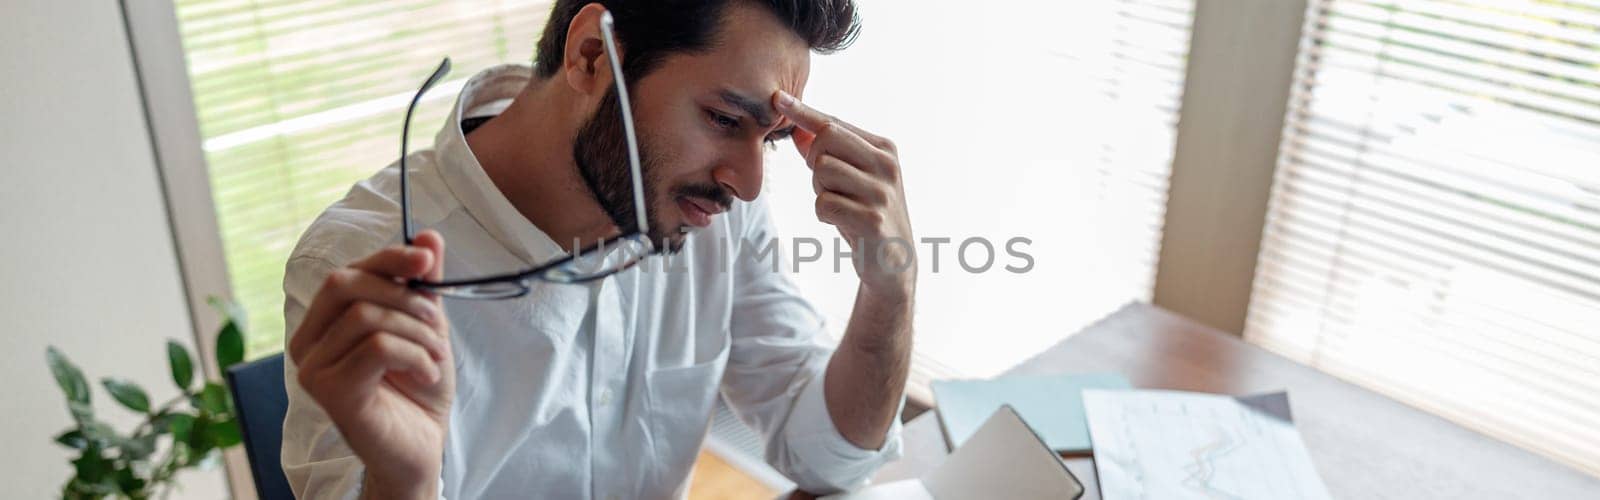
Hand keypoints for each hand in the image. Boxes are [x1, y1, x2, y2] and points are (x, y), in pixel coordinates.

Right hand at [287, 230, 451, 499]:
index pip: (347, 271)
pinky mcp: (329, 392)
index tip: (427, 259)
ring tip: (435, 356)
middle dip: (402, 295)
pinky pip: (376, 348)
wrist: (421, 445)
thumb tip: (428, 236)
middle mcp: (307, 343)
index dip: (388, 258)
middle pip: (345, 284)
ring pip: (365, 317)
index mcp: (324, 322)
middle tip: (437, 321)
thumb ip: (421, 285)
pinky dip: (414, 355)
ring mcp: (312, 368)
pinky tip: (427, 374)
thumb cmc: (416, 387)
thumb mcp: (425, 327)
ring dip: (417, 332)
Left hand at [775, 91, 915, 300]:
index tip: (777, 98)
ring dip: (821, 191)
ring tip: (842, 205)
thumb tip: (797, 128)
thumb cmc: (867, 213)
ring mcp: (881, 193)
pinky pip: (824, 204)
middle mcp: (887, 166)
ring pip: (822, 171)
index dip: (803, 112)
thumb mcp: (852, 178)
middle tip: (829, 184)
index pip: (834, 123)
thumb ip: (828, 153)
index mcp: (884, 149)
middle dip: (814, 162)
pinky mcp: (872, 221)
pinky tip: (843, 223)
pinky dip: (824, 214)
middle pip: (825, 140)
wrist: (894, 262)